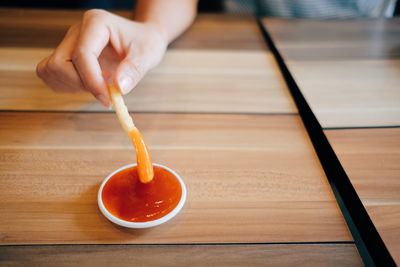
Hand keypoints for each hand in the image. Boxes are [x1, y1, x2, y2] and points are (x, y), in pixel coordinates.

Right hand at [36, 9, 167, 106]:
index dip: (92, 81)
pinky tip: (89, 85)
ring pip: (51, 70)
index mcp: (96, 23)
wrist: (142, 39)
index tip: (108, 99)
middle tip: (106, 92)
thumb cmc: (146, 43)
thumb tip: (119, 88)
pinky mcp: (65, 55)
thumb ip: (134, 70)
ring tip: (98, 86)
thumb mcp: (148, 54)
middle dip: (81, 84)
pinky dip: (67, 86)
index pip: (82, 54)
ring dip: (72, 86)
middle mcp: (77, 31)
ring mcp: (68, 43)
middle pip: (60, 64)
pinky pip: (52, 75)